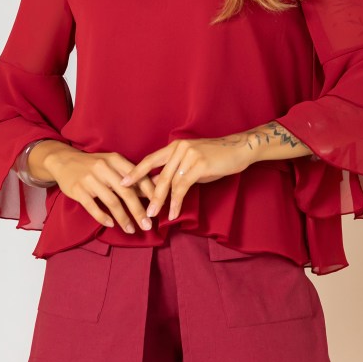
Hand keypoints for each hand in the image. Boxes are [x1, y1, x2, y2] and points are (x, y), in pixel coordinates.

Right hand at [47, 147, 157, 233]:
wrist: (64, 160)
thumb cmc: (94, 165)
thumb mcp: (112, 164)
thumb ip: (131, 176)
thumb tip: (154, 189)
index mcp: (116, 160)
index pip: (137, 177)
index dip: (149, 193)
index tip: (158, 207)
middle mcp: (104, 168)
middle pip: (126, 192)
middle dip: (139, 211)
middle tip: (148, 225)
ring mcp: (90, 179)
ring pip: (111, 202)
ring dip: (123, 218)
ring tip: (131, 230)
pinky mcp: (78, 190)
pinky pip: (93, 207)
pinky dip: (103, 217)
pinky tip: (111, 224)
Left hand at [120, 137, 254, 220]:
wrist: (239, 149)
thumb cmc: (216, 158)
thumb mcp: (192, 164)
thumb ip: (176, 172)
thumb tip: (157, 184)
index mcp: (175, 146)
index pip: (150, 160)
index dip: (136, 172)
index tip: (122, 183)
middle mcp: (179, 148)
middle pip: (158, 174)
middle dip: (148, 194)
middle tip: (140, 209)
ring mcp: (189, 155)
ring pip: (170, 182)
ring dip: (161, 201)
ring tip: (154, 215)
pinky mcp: (199, 164)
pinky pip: (183, 186)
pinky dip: (177, 201)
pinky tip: (174, 212)